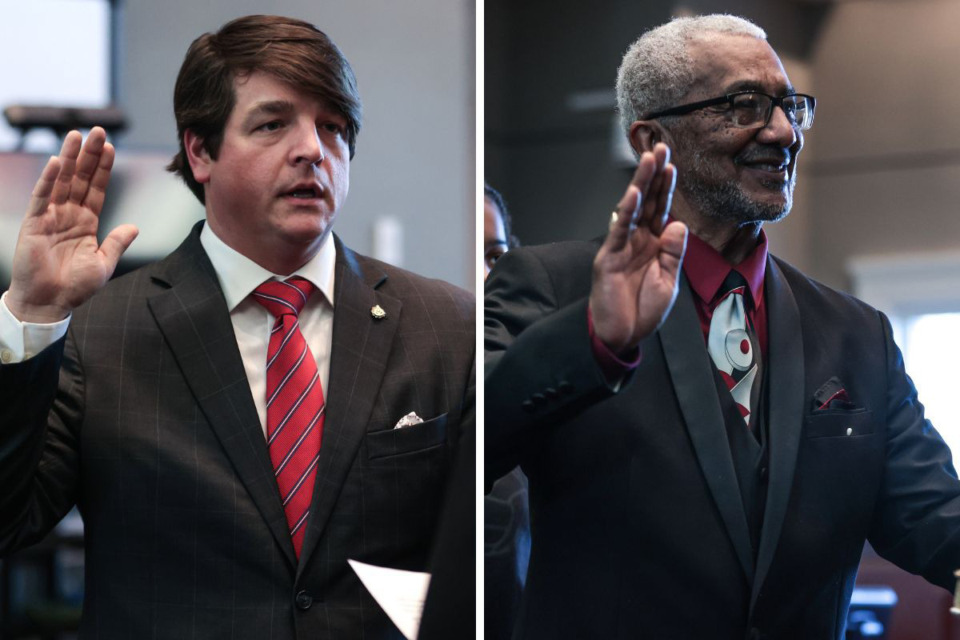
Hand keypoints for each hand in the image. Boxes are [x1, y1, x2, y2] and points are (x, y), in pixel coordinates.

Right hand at [6, 127, 137, 322]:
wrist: (49, 303)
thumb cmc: (74, 287)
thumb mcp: (103, 264)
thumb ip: (117, 243)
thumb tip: (134, 227)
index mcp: (86, 222)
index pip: (96, 189)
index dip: (103, 168)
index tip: (111, 147)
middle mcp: (68, 215)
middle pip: (80, 178)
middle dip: (89, 154)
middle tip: (97, 130)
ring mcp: (50, 217)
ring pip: (61, 181)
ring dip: (70, 158)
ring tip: (76, 135)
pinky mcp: (34, 224)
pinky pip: (42, 197)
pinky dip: (49, 179)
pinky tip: (58, 162)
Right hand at [589, 142, 686, 353]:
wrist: (622, 336)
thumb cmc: (643, 312)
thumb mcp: (668, 282)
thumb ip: (673, 253)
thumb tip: (677, 223)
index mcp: (653, 245)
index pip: (661, 210)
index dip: (666, 188)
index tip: (673, 164)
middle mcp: (637, 241)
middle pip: (647, 202)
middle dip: (654, 175)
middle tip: (661, 147)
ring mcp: (621, 247)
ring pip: (632, 210)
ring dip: (641, 184)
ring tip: (649, 159)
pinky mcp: (609, 258)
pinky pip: (619, 231)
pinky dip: (627, 212)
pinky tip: (634, 193)